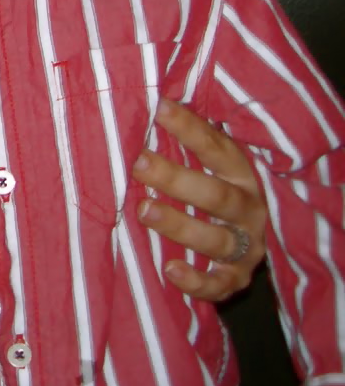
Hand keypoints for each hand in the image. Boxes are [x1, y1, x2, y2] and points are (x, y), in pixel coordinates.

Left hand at [132, 97, 266, 301]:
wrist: (247, 239)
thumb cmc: (210, 188)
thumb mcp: (205, 162)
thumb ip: (180, 139)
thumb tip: (140, 101)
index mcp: (241, 175)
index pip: (217, 148)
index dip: (189, 128)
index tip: (157, 109)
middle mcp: (248, 210)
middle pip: (216, 196)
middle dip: (176, 179)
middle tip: (137, 164)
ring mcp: (245, 247)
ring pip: (216, 239)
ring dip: (179, 225)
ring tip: (143, 210)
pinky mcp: (236, 279)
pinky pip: (219, 285)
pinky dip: (196, 281)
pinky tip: (170, 268)